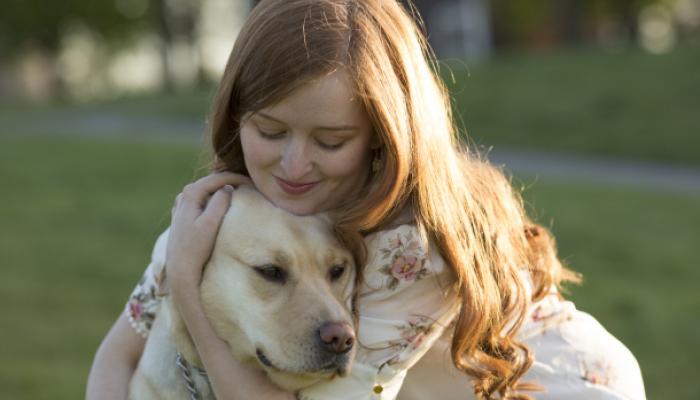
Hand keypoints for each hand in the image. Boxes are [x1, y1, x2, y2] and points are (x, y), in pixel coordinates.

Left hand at [166, 172, 251, 299]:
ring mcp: (183, 205)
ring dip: (224, 192)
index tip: (255, 184)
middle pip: (213, 183)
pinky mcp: (185, 215)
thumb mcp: (210, 223)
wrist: (181, 268)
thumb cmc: (196, 248)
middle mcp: (184, 195)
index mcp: (190, 193)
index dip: (238, 178)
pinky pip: (204, 201)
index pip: (218, 178)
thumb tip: (228, 188)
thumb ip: (219, 202)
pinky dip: (216, 201)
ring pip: (209, 192)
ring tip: (241, 196)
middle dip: (232, 183)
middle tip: (252, 189)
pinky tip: (226, 208)